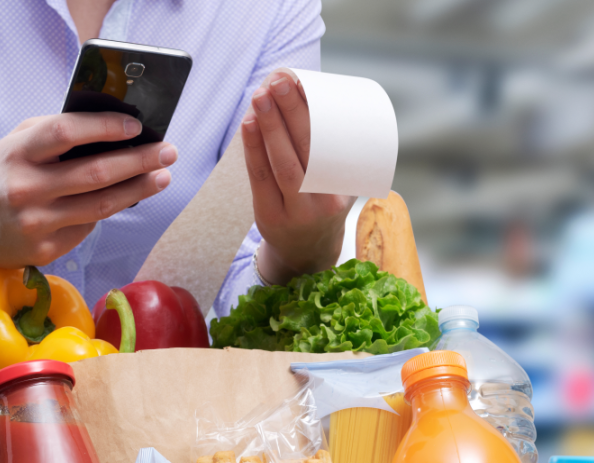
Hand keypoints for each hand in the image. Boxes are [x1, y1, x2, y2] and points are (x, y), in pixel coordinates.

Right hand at [0, 112, 175, 295]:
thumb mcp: (14, 145)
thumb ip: (53, 133)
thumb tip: (111, 127)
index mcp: (16, 153)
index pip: (66, 133)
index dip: (105, 127)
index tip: (136, 126)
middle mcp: (25, 188)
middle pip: (95, 173)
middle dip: (139, 161)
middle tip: (168, 151)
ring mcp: (37, 224)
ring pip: (101, 206)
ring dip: (138, 189)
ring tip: (162, 176)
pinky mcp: (46, 250)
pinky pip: (89, 227)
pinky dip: (109, 210)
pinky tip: (127, 198)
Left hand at [242, 69, 355, 285]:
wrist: (307, 251)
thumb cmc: (321, 203)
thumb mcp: (337, 182)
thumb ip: (329, 149)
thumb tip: (305, 93)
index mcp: (345, 187)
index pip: (330, 144)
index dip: (314, 112)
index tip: (303, 83)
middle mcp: (324, 200)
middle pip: (307, 150)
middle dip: (291, 112)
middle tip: (279, 81)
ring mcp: (296, 210)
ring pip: (283, 163)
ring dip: (270, 126)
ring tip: (261, 96)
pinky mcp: (269, 215)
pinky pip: (260, 177)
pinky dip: (253, 148)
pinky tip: (249, 124)